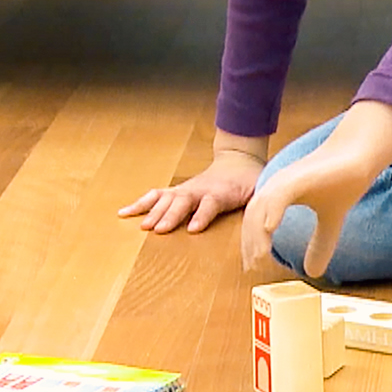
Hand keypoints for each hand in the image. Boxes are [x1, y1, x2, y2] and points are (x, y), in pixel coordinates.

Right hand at [119, 134, 267, 233]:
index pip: (211, 204)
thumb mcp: (261, 192)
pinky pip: (155, 196)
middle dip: (171, 216)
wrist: (238, 162)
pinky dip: (139, 204)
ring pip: (167, 198)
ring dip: (153, 212)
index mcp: (221, 193)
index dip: (202, 215)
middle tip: (159, 230)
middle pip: (184, 202)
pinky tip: (123, 213)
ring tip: (142, 226)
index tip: (193, 229)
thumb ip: (262, 206)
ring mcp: (186, 190)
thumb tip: (268, 223)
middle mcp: (200, 190)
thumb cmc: (249, 183)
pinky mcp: (176, 191)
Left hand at [241, 100, 391, 276]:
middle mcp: (278, 185)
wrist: (361, 154)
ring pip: (260, 207)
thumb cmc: (344, 182)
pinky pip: (278, 195)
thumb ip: (320, 245)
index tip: (253, 265)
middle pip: (252, 215)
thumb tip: (313, 273)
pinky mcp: (299, 176)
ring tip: (260, 256)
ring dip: (257, 232)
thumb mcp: (331, 222)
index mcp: (281, 194)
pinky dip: (271, 211)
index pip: (257, 220)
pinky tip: (270, 229)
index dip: (252, 242)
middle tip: (252, 265)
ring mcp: (287, 180)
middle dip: (250, 241)